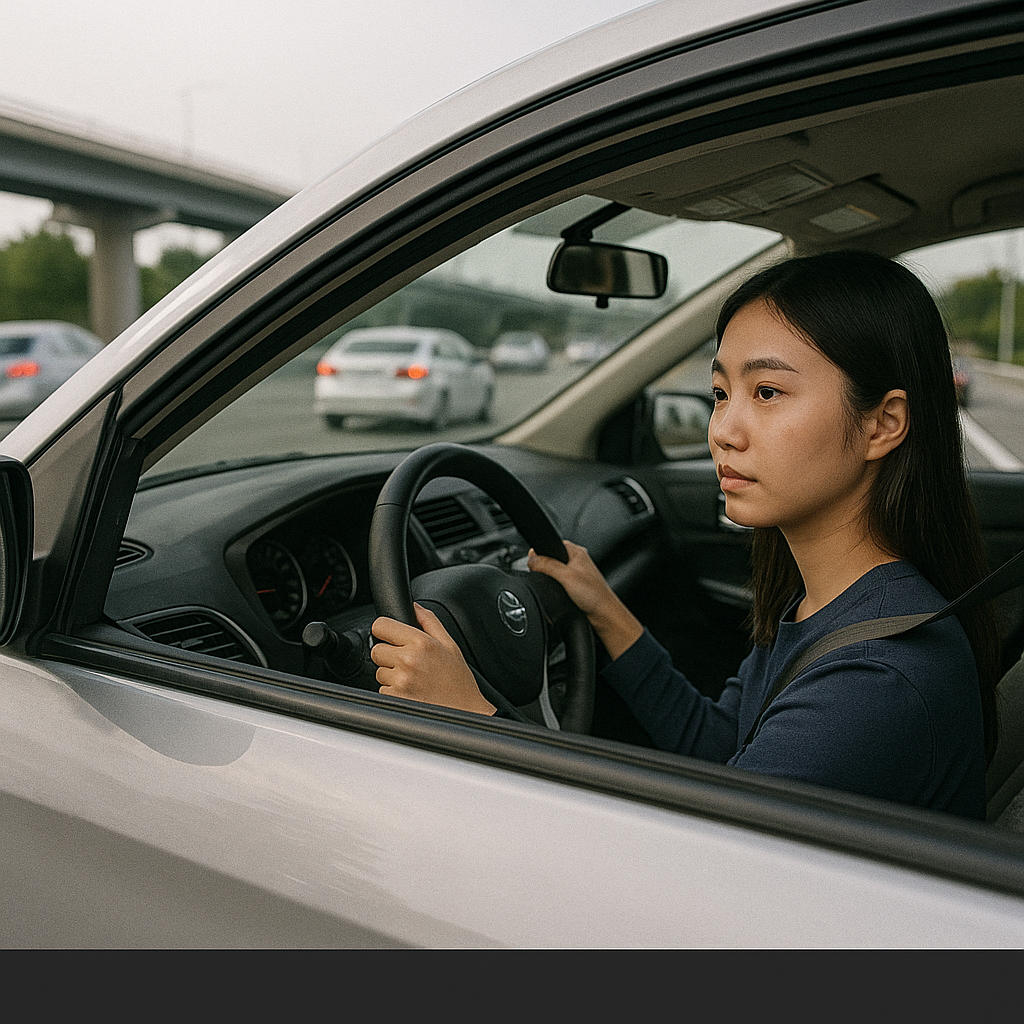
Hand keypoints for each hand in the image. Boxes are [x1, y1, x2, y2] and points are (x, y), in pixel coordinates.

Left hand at [371, 603, 496, 714]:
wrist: (465, 712)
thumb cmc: (458, 681)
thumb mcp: (450, 645)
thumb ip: (429, 621)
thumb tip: (414, 607)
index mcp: (421, 643)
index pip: (381, 626)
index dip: (385, 630)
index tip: (391, 636)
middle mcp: (408, 660)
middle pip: (376, 650)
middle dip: (389, 655)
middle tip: (408, 662)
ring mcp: (399, 681)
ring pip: (379, 671)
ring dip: (391, 675)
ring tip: (413, 679)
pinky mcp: (394, 698)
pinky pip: (382, 689)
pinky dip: (393, 691)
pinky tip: (411, 691)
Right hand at [528, 540, 642, 659]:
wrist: (603, 615)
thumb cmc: (593, 595)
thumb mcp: (565, 576)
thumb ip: (547, 565)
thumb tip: (530, 559)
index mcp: (576, 551)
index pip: (551, 544)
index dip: (540, 553)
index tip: (534, 563)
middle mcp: (577, 560)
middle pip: (550, 559)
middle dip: (544, 568)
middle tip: (546, 578)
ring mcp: (576, 573)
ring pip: (554, 572)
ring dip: (550, 579)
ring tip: (556, 587)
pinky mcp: (575, 586)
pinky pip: (558, 582)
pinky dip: (555, 587)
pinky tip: (559, 593)